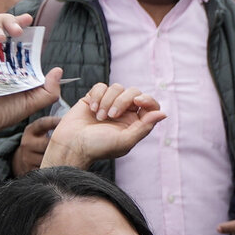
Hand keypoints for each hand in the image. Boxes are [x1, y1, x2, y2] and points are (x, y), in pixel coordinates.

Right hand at [42, 82, 165, 166]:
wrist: (71, 145)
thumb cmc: (98, 147)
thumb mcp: (125, 141)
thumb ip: (144, 127)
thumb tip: (163, 114)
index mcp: (135, 123)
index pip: (150, 104)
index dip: (147, 100)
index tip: (138, 102)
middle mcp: (124, 112)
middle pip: (133, 92)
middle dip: (122, 101)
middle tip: (111, 116)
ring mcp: (109, 104)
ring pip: (116, 87)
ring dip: (107, 101)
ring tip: (99, 116)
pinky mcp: (94, 98)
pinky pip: (101, 86)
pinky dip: (96, 96)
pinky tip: (91, 109)